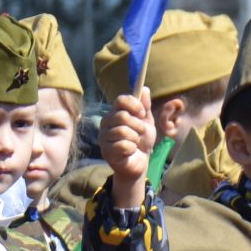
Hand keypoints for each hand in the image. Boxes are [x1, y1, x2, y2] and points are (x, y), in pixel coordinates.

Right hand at [102, 88, 155, 208]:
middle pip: (122, 116)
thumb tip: (144, 89)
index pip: (120, 100)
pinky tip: (130, 151)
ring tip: (135, 143)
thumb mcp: (147, 122)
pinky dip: (132, 148)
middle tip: (140, 132)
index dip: (134, 105)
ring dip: (135, 138)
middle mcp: (106, 122)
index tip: (142, 113)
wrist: (140, 162)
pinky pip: (122, 145)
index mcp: (115, 112)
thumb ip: (145, 107)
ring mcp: (104, 137)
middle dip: (137, 125)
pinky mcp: (106, 151)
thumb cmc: (142, 141)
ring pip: (122, 131)